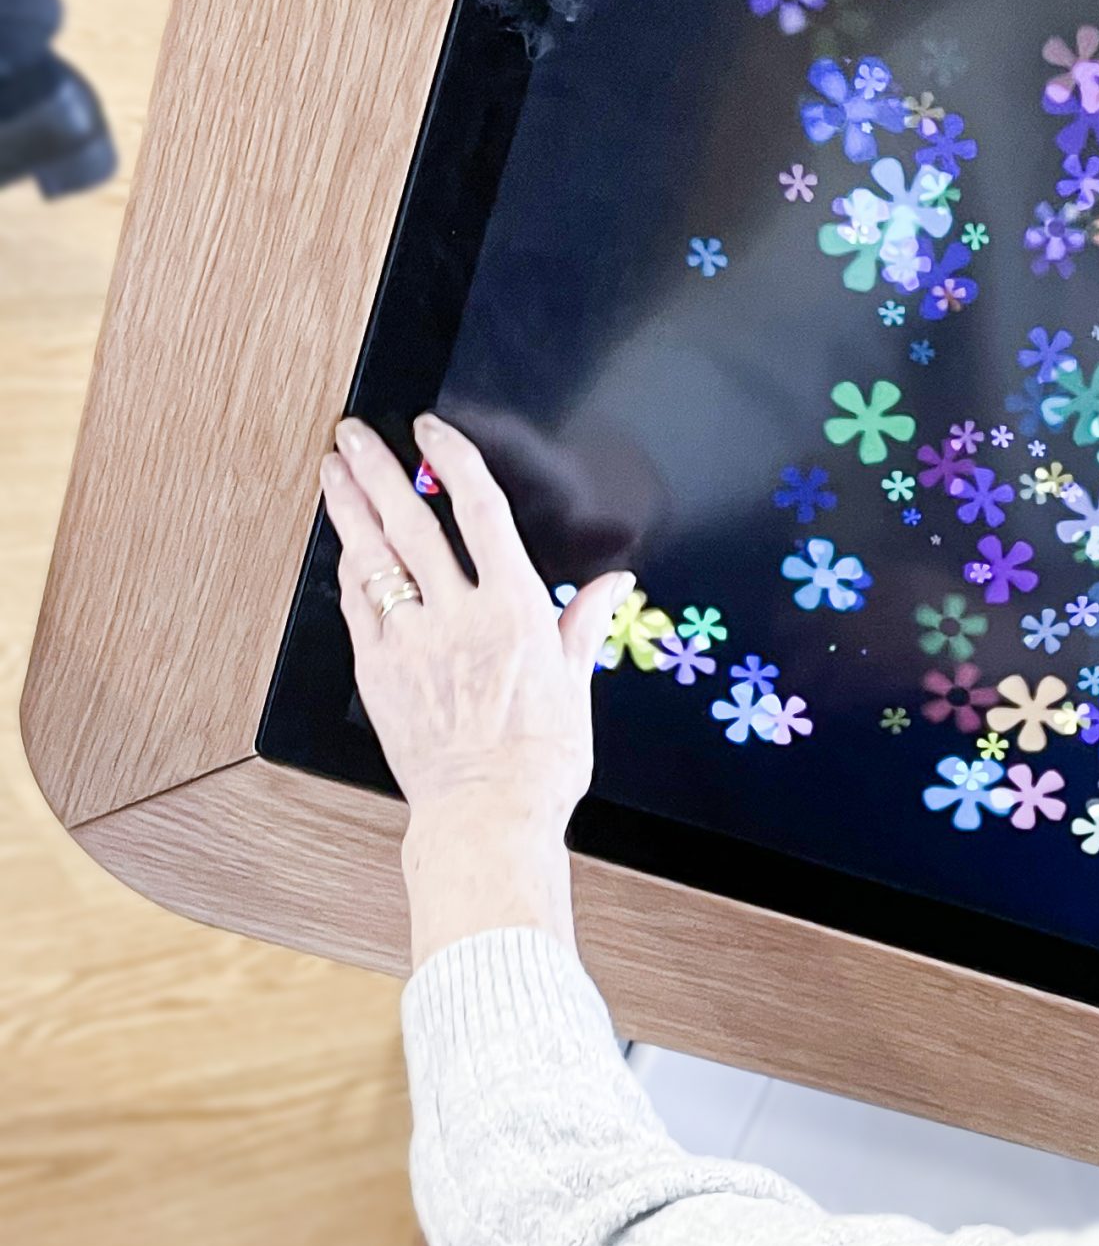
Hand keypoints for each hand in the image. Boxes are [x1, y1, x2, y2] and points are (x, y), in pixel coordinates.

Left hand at [320, 412, 630, 965]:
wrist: (490, 814)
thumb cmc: (542, 759)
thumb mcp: (576, 683)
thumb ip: (585, 620)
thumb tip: (616, 582)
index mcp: (517, 612)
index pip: (480, 512)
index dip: (452, 461)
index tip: (431, 433)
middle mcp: (460, 618)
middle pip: (410, 522)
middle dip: (378, 469)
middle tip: (355, 432)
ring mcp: (411, 644)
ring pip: (372, 557)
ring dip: (349, 508)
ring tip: (334, 471)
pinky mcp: (378, 673)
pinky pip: (357, 608)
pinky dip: (350, 572)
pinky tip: (345, 549)